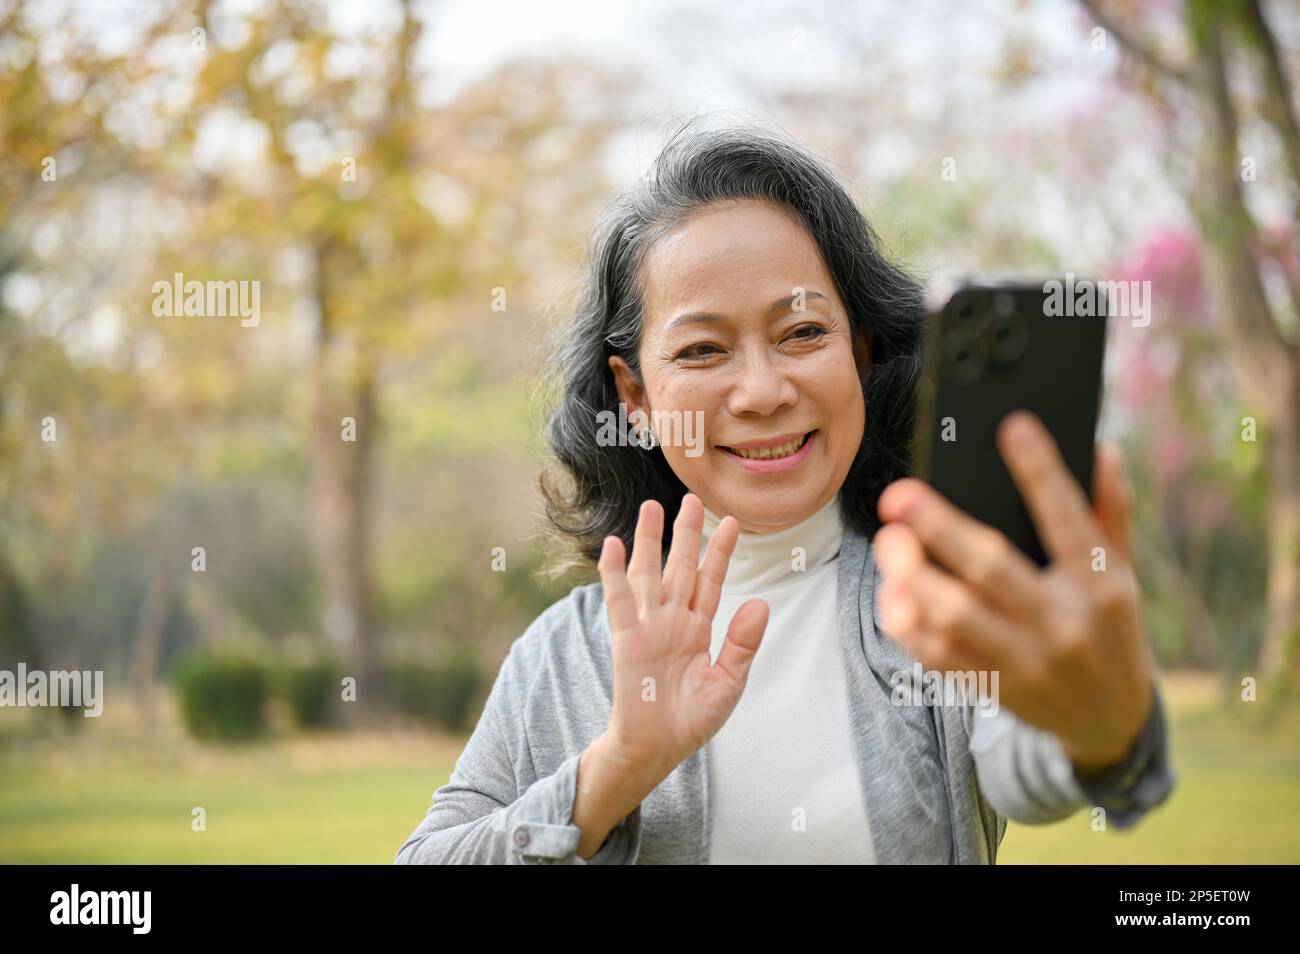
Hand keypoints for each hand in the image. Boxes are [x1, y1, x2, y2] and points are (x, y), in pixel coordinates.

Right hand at [596, 492, 769, 782]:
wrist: (657, 749)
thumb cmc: (691, 720)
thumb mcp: (728, 682)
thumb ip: (743, 643)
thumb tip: (761, 603)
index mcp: (698, 629)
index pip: (711, 581)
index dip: (720, 552)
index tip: (733, 522)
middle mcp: (673, 620)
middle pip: (680, 567)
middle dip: (686, 534)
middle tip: (690, 499)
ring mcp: (648, 627)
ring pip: (649, 574)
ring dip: (650, 541)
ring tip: (651, 507)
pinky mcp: (627, 639)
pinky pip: (620, 601)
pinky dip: (614, 573)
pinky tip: (613, 545)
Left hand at [873, 410, 1154, 774]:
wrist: (1110, 721)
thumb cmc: (1107, 627)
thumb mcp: (1120, 571)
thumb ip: (1108, 511)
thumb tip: (1100, 448)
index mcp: (1100, 584)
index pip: (1069, 519)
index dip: (1040, 472)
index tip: (1013, 428)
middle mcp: (1062, 622)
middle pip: (991, 569)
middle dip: (938, 528)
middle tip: (899, 496)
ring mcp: (1025, 661)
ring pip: (953, 618)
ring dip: (911, 578)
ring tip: (889, 543)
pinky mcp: (992, 688)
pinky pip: (937, 656)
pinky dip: (908, 623)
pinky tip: (893, 592)